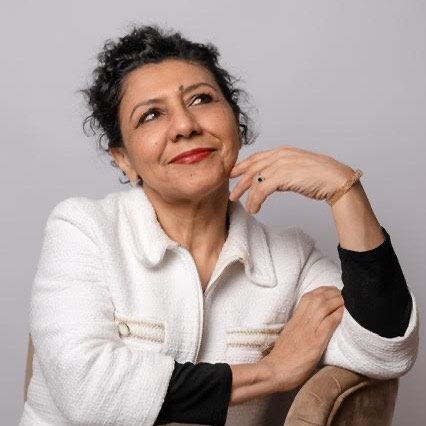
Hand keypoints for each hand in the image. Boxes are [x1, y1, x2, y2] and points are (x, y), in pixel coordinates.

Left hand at [229, 146, 353, 213]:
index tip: (234, 174)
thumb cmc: (320, 176)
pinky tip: (254, 209)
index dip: (243, 166)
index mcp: (283, 151)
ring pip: (255, 179)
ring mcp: (281, 164)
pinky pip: (261, 189)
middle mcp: (280, 155)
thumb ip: (282, 171)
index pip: (257, 157)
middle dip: (240, 181)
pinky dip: (255, 200)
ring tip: (243, 205)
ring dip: (246, 194)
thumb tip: (269, 181)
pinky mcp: (283, 176)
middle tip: (232, 193)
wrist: (336, 179)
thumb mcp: (297, 169)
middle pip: (252, 168)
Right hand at [260, 286, 344, 391]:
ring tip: (345, 301)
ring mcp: (308, 331)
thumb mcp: (289, 335)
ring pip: (323, 307)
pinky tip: (344, 314)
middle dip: (332, 292)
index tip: (331, 290)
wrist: (275, 371)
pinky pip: (328, 324)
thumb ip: (299, 325)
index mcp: (295, 319)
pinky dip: (337, 316)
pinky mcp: (315, 343)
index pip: (308, 297)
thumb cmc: (282, 356)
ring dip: (337, 301)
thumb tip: (311, 321)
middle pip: (317, 298)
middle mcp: (301, 321)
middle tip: (342, 293)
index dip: (322, 290)